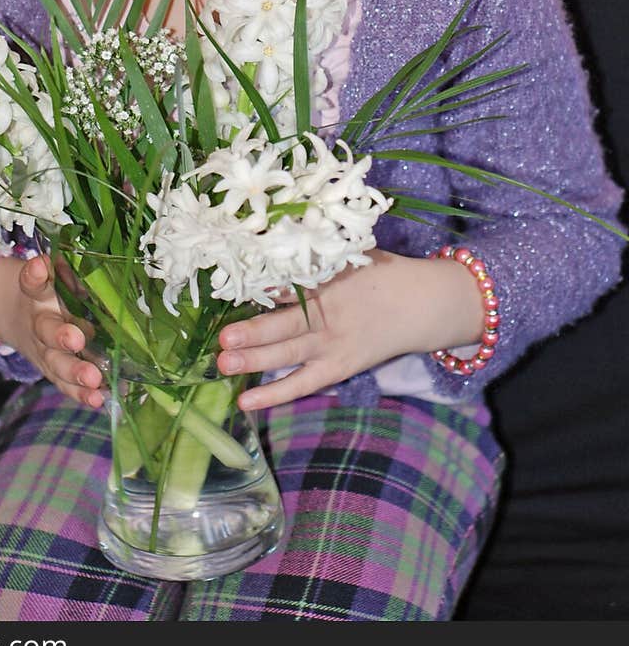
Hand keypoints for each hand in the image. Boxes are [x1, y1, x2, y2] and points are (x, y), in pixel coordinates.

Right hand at [0, 253, 105, 407]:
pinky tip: (98, 398)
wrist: (11, 313)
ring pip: (55, 362)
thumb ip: (71, 273)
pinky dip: (80, 393)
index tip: (40, 266)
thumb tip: (105, 271)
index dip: (35, 275)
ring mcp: (42, 349)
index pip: (31, 282)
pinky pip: (63, 384)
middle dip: (60, 335)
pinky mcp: (49, 370)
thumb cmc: (45, 290)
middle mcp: (38, 321)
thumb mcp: (52, 275)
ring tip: (92, 379)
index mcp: (36, 294)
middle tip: (76, 338)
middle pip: (46, 329)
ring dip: (73, 371)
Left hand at [216, 249, 483, 409]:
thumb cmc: (381, 273)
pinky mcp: (337, 367)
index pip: (289, 284)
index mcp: (329, 280)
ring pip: (288, 354)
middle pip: (285, 324)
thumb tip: (271, 244)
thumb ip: (316, 255)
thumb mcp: (350, 254)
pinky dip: (275, 393)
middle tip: (222, 338)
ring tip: (223, 363)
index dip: (258, 287)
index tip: (230, 287)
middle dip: (253, 332)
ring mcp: (331, 344)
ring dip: (255, 360)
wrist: (422, 304)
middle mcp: (328, 314)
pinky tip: (246, 401)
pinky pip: (302, 384)